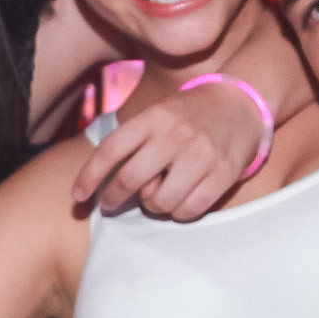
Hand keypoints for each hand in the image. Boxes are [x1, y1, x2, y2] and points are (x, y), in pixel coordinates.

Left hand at [69, 80, 262, 218]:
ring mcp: (201, 155)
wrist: (241, 104)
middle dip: (114, 198)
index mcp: (154, 117)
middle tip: (111, 204)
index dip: (89, 177)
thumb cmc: (188, 114)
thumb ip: (135, 144)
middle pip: (131, 179)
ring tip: (156, 196)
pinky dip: (178, 213)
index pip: (111, 150)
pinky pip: (190, 210)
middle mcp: (176, 135)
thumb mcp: (157, 114)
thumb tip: (117, 189)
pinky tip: (179, 202)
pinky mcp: (224, 174)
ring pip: (160, 202)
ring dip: (152, 207)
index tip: (78, 197)